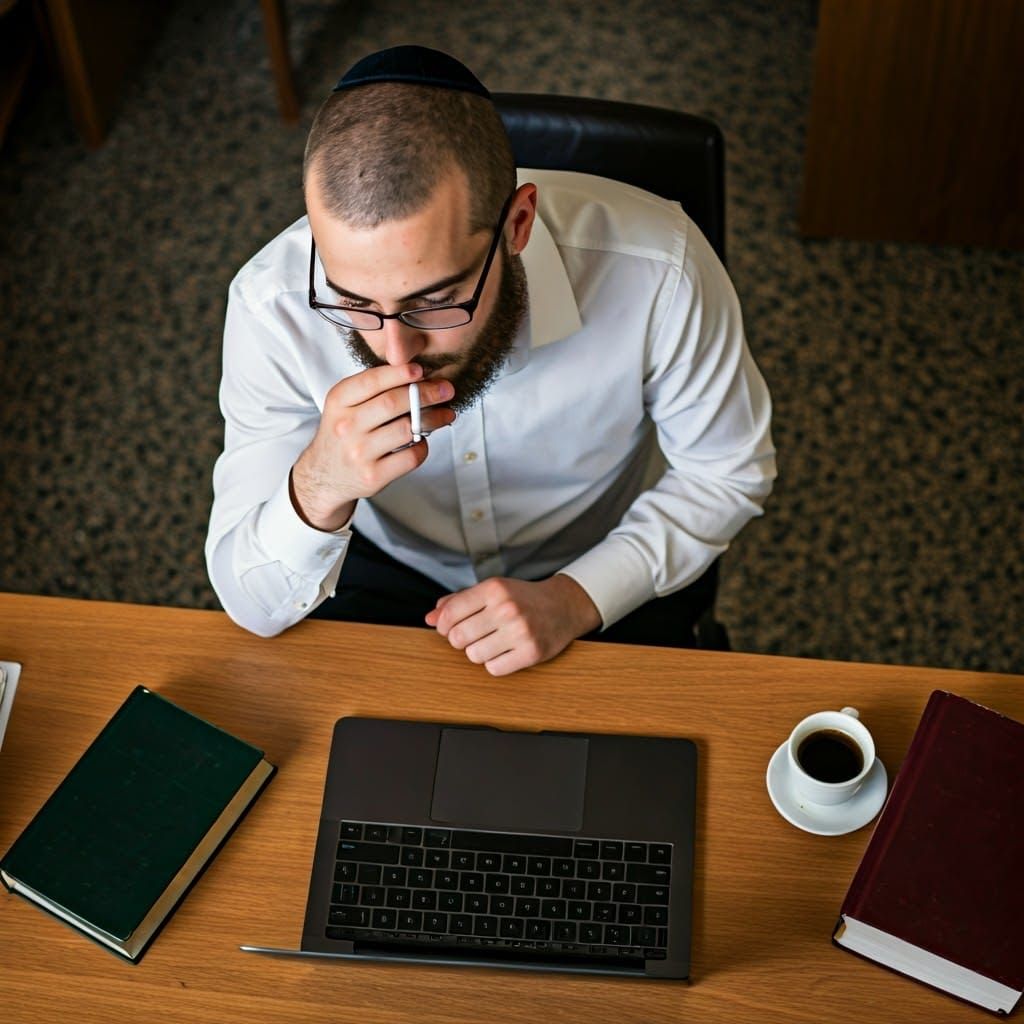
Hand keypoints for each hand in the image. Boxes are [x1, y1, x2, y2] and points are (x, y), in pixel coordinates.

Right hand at [291, 364, 455, 530]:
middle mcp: (346, 426)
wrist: (325, 476)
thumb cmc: (344, 434)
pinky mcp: (373, 476)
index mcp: (339, 402)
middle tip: (447, 390)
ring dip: (433, 419)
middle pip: (393, 403)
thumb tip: (419, 376)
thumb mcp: (345, 405)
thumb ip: (373, 389)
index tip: (421, 370)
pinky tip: (423, 440)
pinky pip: (411, 457)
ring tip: (445, 414)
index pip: (372, 381)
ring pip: (406, 429)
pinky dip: (423, 446)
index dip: (399, 373)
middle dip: (426, 393)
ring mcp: (359, 453)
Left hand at [425, 574, 601, 675]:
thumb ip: (458, 602)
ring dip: (478, 652)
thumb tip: (430, 618)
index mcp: (494, 589)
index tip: (448, 628)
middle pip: (458, 638)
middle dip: (460, 640)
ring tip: (492, 642)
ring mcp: (520, 631)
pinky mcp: (531, 652)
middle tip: (473, 635)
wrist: (563, 606)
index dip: (443, 625)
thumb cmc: (521, 598)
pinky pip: (494, 668)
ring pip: (474, 656)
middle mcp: (506, 609)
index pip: (450, 614)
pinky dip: (495, 663)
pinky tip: (504, 651)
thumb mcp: (491, 590)